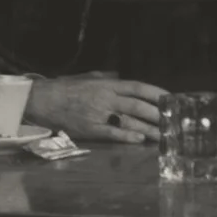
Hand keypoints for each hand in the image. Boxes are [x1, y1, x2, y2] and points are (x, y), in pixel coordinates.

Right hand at [26, 73, 166, 143]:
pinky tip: (140, 140)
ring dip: (148, 129)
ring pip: (129, 121)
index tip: (171, 99)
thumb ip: (106, 77)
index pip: (138, 87)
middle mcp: (106, 98)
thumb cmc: (65, 88)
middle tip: (173, 122)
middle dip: (158, 114)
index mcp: (108, 85)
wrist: (43, 100)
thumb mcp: (88, 77)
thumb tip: (121, 76)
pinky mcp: (91, 129)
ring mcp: (99, 114)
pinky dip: (127, 136)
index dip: (157, 93)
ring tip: (163, 136)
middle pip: (138, 106)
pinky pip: (112, 133)